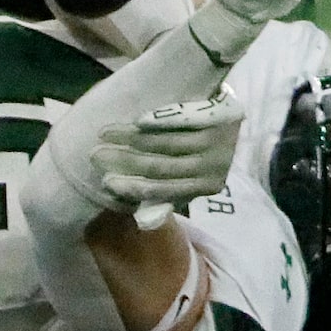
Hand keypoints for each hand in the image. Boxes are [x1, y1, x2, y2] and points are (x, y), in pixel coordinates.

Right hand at [97, 92, 247, 219]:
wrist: (235, 112)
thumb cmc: (207, 149)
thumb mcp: (194, 175)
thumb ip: (169, 192)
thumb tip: (139, 219)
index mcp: (206, 186)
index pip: (164, 189)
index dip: (134, 187)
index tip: (106, 182)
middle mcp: (212, 166)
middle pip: (161, 165)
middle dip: (125, 161)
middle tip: (96, 155)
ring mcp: (216, 141)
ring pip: (167, 142)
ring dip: (133, 138)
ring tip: (106, 133)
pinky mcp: (218, 117)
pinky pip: (183, 120)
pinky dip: (160, 120)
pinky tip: (138, 121)